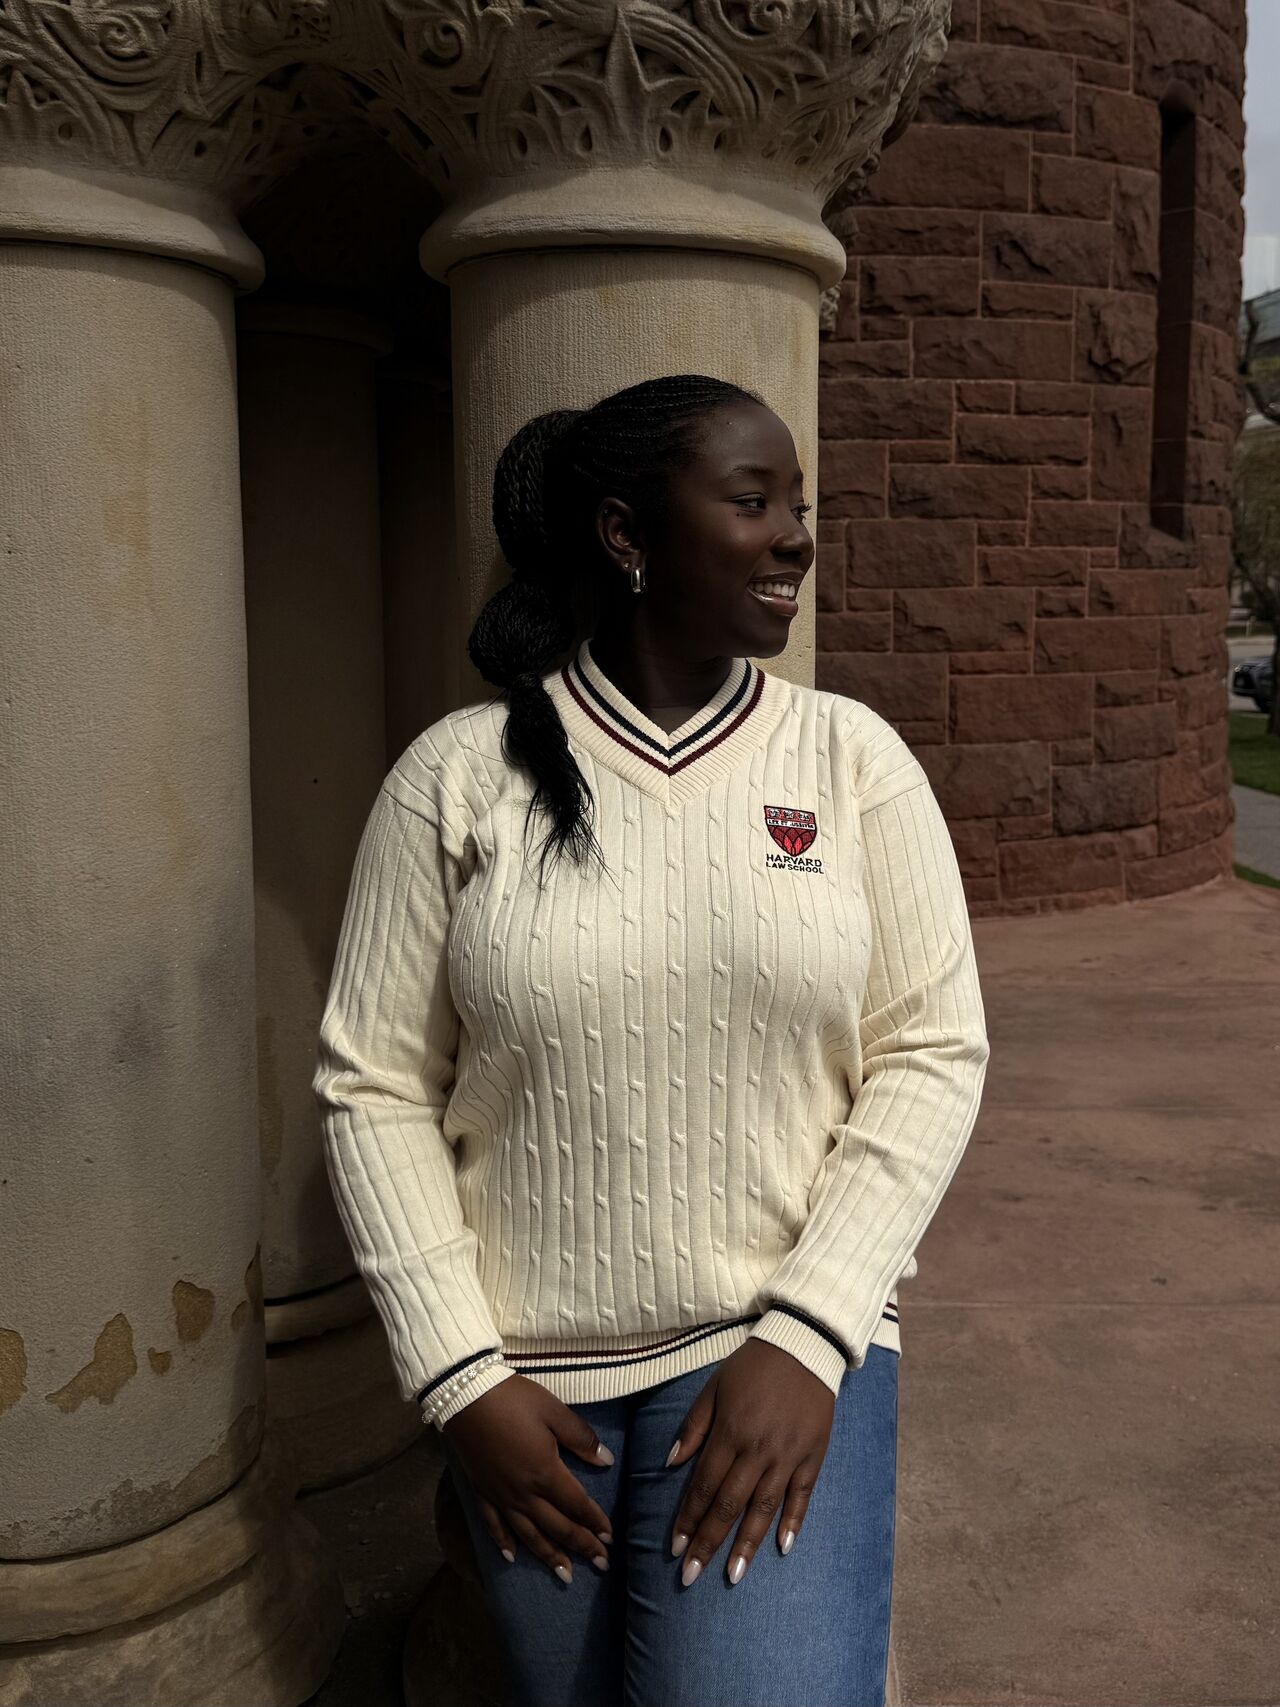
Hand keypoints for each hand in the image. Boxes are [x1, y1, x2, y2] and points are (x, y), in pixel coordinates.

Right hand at [441, 1374, 615, 1583]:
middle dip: (581, 1546)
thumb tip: (607, 1461)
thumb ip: (581, 1439)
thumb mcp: (554, 1411)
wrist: (465, 1395)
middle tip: (601, 1565)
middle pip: (557, 1527)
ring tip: (565, 1575)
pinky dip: (504, 1544)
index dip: (595, 1523)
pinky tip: (512, 1557)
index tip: (610, 1539)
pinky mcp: (482, 1492)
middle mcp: (524, 1494)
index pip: (577, 1506)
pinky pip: (494, 1525)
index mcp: (545, 1474)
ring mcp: (501, 1496)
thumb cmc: (514, 1400)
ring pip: (528, 1535)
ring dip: (549, 1556)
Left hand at [665, 1339, 834, 1587]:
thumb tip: (670, 1464)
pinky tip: (782, 1547)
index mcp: (730, 1432)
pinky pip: (802, 1495)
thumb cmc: (751, 1367)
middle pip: (729, 1505)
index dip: (688, 1518)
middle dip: (708, 1542)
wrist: (803, 1345)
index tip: (674, 1548)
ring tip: (733, 1574)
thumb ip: (693, 1427)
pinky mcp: (813, 1455)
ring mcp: (788, 1455)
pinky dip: (793, 1521)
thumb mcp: (714, 1387)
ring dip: (746, 1544)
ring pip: (764, 1508)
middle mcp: (758, 1449)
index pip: (704, 1485)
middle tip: (691, 1576)